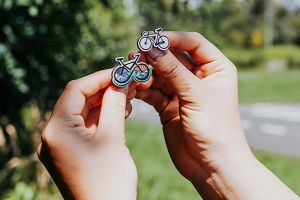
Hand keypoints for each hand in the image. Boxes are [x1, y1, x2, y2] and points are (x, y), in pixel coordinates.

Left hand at [38, 69, 136, 199]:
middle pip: (78, 101)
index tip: (120, 73)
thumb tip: (121, 81)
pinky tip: (120, 111)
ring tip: (128, 97)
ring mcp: (61, 145)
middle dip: (104, 90)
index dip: (99, 78)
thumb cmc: (110, 181)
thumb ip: (115, 103)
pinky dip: (102, 118)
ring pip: (83, 113)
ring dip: (105, 103)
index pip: (75, 90)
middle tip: (127, 83)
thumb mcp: (113, 136)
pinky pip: (85, 127)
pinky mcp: (71, 152)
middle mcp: (53, 136)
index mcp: (57, 131)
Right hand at [135, 32, 297, 198]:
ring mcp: (182, 92)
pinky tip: (132, 89)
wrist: (211, 165)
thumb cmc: (216, 129)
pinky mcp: (168, 106)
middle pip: (172, 58)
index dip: (172, 39)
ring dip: (145, 74)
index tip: (151, 39)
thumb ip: (173, 71)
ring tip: (130, 73)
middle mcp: (198, 77)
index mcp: (215, 68)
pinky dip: (142, 90)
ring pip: (159, 75)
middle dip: (154, 56)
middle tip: (135, 54)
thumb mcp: (196, 95)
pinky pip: (152, 92)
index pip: (193, 43)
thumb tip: (153, 47)